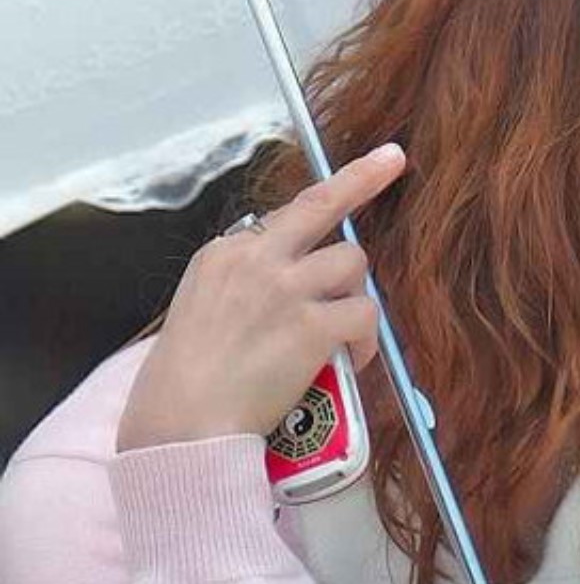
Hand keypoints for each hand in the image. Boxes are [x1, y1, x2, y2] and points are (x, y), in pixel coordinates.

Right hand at [116, 144, 406, 452]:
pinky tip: (351, 361)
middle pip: (323, 205)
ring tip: (343, 332)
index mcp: (224, 254)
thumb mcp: (202, 310)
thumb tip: (290, 286)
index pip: (286, 214)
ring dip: (357, 295)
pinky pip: (364, 315)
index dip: (330, 193)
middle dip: (364, 179)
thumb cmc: (186, 383)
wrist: (183, 422)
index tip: (363, 166)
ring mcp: (285, 289)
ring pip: (353, 263)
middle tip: (392, 161)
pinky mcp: (311, 326)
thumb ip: (244, 286)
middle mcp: (256, 260)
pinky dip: (367, 341)